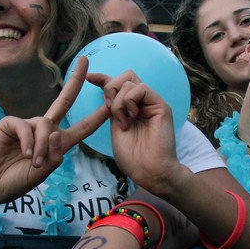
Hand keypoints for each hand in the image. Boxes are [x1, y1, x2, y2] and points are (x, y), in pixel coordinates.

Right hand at [0, 57, 109, 204]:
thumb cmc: (16, 179)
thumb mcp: (44, 172)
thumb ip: (55, 155)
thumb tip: (56, 132)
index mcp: (57, 142)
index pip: (82, 127)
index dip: (97, 117)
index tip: (111, 103)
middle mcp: (45, 129)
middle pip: (64, 101)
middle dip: (76, 80)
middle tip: (86, 60)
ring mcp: (28, 125)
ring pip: (46, 126)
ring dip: (43, 146)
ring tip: (34, 162)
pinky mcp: (11, 123)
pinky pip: (26, 127)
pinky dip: (29, 142)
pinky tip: (26, 154)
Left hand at [88, 70, 183, 193]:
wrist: (149, 171)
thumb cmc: (133, 158)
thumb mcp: (115, 129)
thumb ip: (112, 110)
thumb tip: (105, 91)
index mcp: (130, 108)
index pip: (117, 84)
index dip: (102, 78)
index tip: (88, 77)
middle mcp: (142, 103)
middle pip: (125, 77)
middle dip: (110, 88)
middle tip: (110, 110)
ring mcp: (152, 103)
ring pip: (129, 82)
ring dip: (119, 101)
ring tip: (123, 121)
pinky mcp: (161, 105)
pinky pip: (141, 88)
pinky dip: (129, 101)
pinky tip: (130, 117)